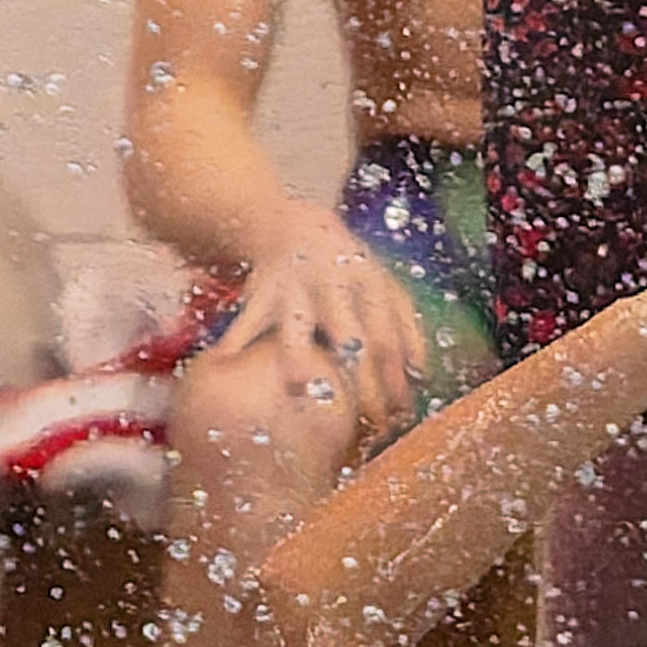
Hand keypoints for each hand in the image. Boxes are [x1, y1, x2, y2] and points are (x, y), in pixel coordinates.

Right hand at [216, 206, 426, 442]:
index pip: (387, 337)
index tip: (402, 414)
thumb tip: (421, 377)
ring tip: (298, 388)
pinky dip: (235, 340)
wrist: (292, 226)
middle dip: (363, 381)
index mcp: (368, 285)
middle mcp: (332, 286)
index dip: (396, 377)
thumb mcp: (384, 287)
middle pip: (350, 338)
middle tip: (372, 421)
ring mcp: (294, 290)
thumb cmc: (348, 269)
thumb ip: (407, 327)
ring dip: (298, 357)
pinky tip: (225, 363)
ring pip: (297, 327)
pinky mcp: (261, 293)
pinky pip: (247, 320)